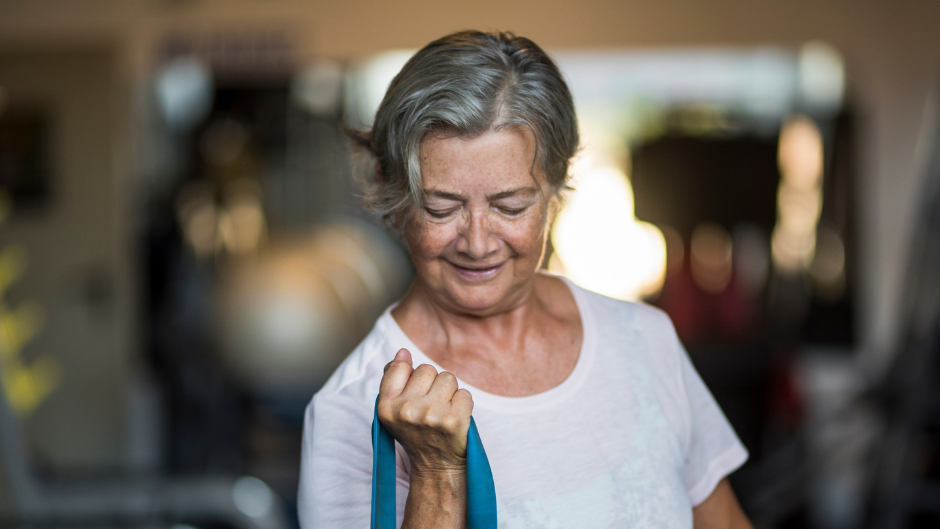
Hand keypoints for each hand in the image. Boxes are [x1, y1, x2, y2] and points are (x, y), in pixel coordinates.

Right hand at [377, 348, 473, 474]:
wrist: (436, 465)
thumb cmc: (416, 432)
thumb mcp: (395, 409)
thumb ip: (394, 378)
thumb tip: (403, 352)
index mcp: (386, 406)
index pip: (400, 366)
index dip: (412, 376)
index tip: (415, 393)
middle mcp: (406, 410)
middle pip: (427, 369)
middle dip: (432, 383)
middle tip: (430, 406)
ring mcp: (430, 415)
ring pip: (448, 378)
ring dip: (449, 392)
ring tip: (443, 410)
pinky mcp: (453, 420)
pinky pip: (465, 393)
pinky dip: (463, 404)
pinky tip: (454, 418)